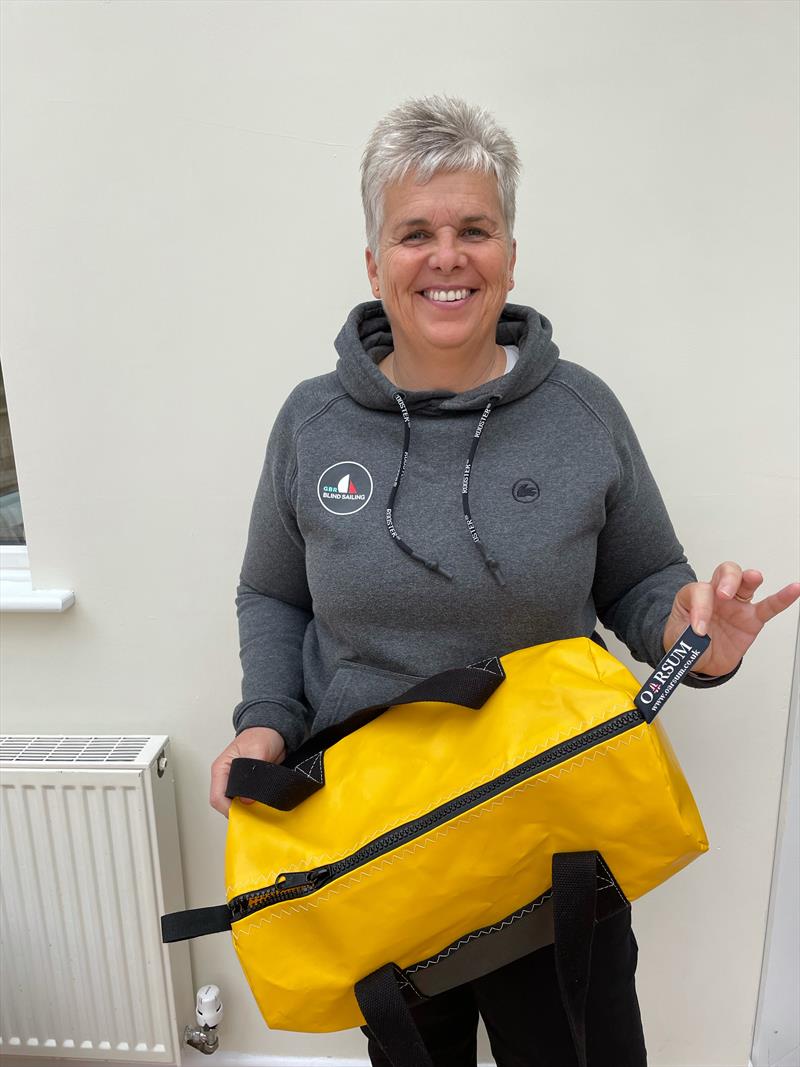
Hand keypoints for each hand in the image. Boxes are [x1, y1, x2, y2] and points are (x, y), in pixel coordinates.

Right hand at [209, 726, 285, 817]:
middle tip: (252, 816)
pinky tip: (263, 807)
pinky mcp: (248, 784)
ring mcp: (236, 781)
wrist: (275, 731)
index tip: (242, 815)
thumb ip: (252, 774)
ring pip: (235, 803)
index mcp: (221, 768)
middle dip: (237, 812)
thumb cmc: (262, 734)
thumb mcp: (257, 752)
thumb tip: (247, 799)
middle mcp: (226, 777)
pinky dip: (253, 805)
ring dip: (245, 810)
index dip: (228, 809)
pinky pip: (247, 800)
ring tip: (258, 813)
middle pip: (224, 803)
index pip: (217, 797)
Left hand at [662, 563, 799, 676]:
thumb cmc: (686, 642)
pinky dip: (782, 598)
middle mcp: (716, 596)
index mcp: (694, 596)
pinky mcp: (751, 619)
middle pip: (724, 573)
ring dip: (748, 578)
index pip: (699, 591)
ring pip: (745, 583)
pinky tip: (794, 589)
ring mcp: (736, 605)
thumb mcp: (677, 638)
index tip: (699, 630)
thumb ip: (686, 635)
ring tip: (753, 578)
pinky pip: (769, 606)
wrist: (699, 661)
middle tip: (724, 595)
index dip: (700, 608)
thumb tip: (699, 634)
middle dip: (727, 579)